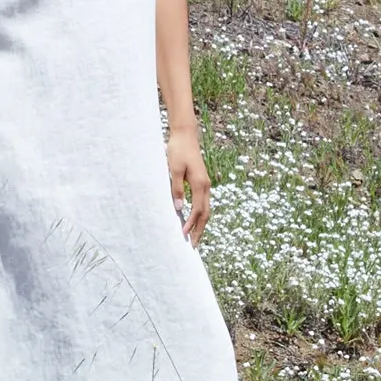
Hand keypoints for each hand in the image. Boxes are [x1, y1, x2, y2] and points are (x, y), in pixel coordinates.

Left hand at [167, 120, 210, 243]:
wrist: (185, 135)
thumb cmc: (178, 150)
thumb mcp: (174, 169)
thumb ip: (176, 189)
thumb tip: (178, 209)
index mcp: (200, 184)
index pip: (197, 210)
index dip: (191, 224)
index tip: (183, 235)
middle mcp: (205, 185)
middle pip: (205, 213)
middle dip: (200, 230)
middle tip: (193, 244)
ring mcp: (205, 183)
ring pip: (206, 208)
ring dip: (200, 223)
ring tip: (194, 236)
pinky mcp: (201, 181)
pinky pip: (203, 202)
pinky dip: (200, 213)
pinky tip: (193, 218)